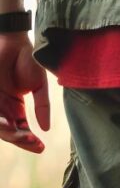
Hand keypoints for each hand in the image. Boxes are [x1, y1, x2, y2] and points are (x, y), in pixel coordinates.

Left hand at [0, 31, 48, 153]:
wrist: (14, 40)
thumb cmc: (27, 59)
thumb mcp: (39, 87)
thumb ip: (42, 108)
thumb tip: (46, 128)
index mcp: (15, 107)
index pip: (21, 129)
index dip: (29, 141)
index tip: (41, 147)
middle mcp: (3, 107)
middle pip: (9, 131)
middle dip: (21, 140)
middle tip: (34, 143)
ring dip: (10, 134)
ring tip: (23, 136)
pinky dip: (0, 122)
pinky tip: (9, 124)